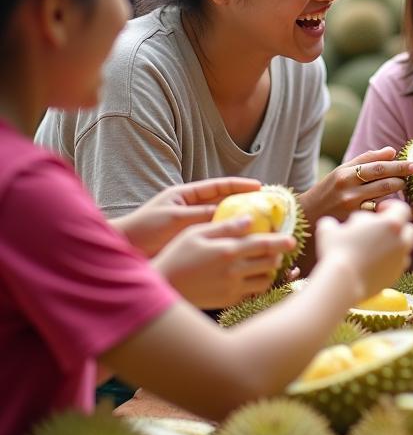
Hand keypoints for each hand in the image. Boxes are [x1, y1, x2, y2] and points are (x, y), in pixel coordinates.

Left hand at [117, 177, 261, 256]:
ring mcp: (190, 224)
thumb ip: (199, 215)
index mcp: (185, 195)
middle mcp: (190, 207)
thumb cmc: (144, 228)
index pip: (217, 186)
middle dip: (244, 202)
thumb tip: (228, 214)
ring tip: (259, 225)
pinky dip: (226, 237)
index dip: (239, 185)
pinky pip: (212, 235)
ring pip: (220, 219)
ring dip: (237, 221)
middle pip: (222, 201)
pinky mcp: (189, 240)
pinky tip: (239, 243)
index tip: (259, 186)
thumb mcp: (173, 218)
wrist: (124, 249)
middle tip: (265, 205)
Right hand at [152, 215, 294, 308]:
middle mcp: (234, 272)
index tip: (293, 240)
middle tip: (278, 250)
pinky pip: (253, 295)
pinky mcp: (228, 302)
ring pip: (265, 281)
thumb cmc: (176, 256)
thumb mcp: (196, 233)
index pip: (264, 245)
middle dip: (277, 256)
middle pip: (269, 263)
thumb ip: (225, 226)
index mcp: (228, 251)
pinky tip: (253, 278)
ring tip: (266, 264)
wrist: (161, 288)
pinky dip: (258, 286)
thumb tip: (250, 219)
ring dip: (270, 272)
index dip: (281, 241)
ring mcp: (232, 289)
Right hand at [303, 147, 412, 221]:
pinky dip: (390, 209)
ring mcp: (352, 208)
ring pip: (384, 198)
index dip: (400, 165)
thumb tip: (391, 151)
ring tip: (405, 189)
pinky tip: (396, 208)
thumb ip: (365, 160)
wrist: (305, 219)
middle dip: (403, 178)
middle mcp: (348, 190)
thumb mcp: (340, 172)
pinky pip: (378, 214)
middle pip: (385, 181)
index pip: (378, 166)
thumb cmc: (326, 192)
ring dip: (398, 193)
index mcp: (344, 174)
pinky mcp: (354, 223)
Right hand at [314, 200, 412, 301]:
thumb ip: (333, 223)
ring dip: (394, 245)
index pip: (402, 209)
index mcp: (391, 224)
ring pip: (404, 249)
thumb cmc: (337, 251)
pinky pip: (397, 265)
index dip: (391, 206)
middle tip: (380, 228)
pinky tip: (373, 263)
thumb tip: (330, 224)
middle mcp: (401, 241)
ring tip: (375, 247)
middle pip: (409, 229)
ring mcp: (400, 260)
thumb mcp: (329, 230)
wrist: (343, 283)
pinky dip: (389, 262)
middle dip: (398, 227)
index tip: (379, 209)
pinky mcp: (395, 276)